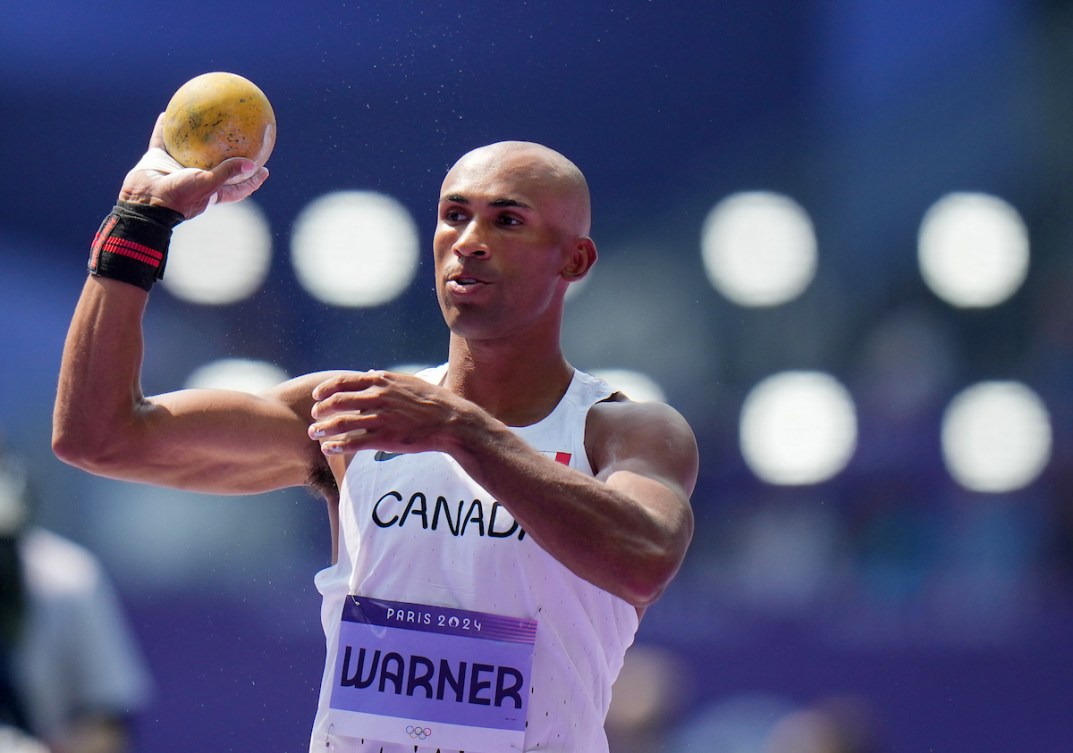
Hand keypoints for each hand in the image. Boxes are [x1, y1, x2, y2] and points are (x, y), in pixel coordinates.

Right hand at [117, 113, 269, 218]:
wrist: (145, 200)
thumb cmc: (179, 196)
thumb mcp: (207, 184)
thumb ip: (227, 173)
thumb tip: (252, 164)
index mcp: (210, 190)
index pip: (237, 186)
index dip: (252, 179)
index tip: (264, 170)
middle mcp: (195, 177)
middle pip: (216, 165)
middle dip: (227, 154)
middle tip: (242, 139)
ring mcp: (176, 168)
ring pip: (188, 148)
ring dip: (195, 135)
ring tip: (205, 118)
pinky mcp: (158, 159)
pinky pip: (162, 138)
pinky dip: (164, 127)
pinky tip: (168, 113)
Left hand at [308, 371, 475, 456]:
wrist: (451, 422)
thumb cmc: (433, 401)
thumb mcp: (409, 382)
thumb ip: (386, 378)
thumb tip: (369, 372)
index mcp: (382, 381)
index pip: (343, 381)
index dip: (325, 389)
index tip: (316, 396)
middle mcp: (378, 397)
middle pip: (337, 401)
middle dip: (320, 410)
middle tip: (314, 417)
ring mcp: (381, 418)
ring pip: (341, 422)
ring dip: (323, 428)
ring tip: (314, 434)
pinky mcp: (385, 438)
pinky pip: (353, 442)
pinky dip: (337, 445)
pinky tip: (328, 448)